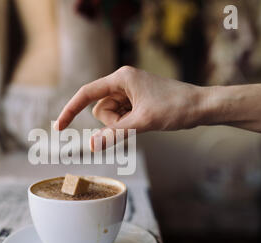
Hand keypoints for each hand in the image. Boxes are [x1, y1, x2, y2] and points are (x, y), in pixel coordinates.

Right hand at [55, 66, 205, 149]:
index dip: (70, 110)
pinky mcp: (136, 100)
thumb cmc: (175, 108)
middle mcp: (123, 81)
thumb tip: (91, 146)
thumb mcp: (142, 123)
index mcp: (121, 78)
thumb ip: (114, 135)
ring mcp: (130, 91)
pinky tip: (146, 121)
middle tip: (135, 123)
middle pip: (100, 109)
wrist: (201, 107)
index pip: (87, 94)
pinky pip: (121, 116)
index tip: (59, 127)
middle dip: (112, 123)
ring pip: (110, 115)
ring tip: (144, 122)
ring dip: (122, 125)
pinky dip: (128, 124)